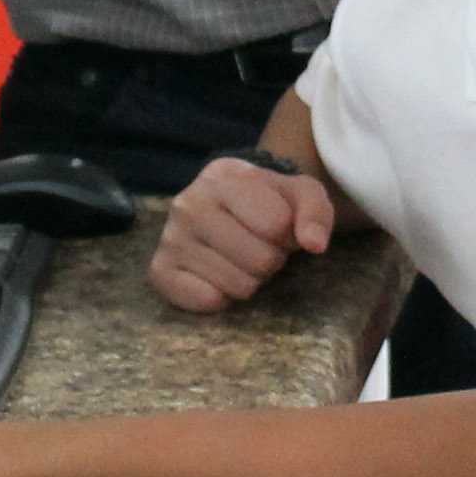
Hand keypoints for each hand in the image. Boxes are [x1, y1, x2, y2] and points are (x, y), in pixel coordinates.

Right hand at [150, 157, 334, 311]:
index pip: (277, 223)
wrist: (229, 209)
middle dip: (270, 260)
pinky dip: (222, 297)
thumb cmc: (269, 202)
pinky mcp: (160, 270)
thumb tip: (314, 244)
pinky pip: (205, 301)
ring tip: (240, 259)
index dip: (287, 233)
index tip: (277, 227)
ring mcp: (170, 237)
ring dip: (249, 280)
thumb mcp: (301, 194)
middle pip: (258, 260)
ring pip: (236, 285)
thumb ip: (315, 212)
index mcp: (223, 175)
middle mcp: (188, 202)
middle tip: (259, 247)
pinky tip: (218, 276)